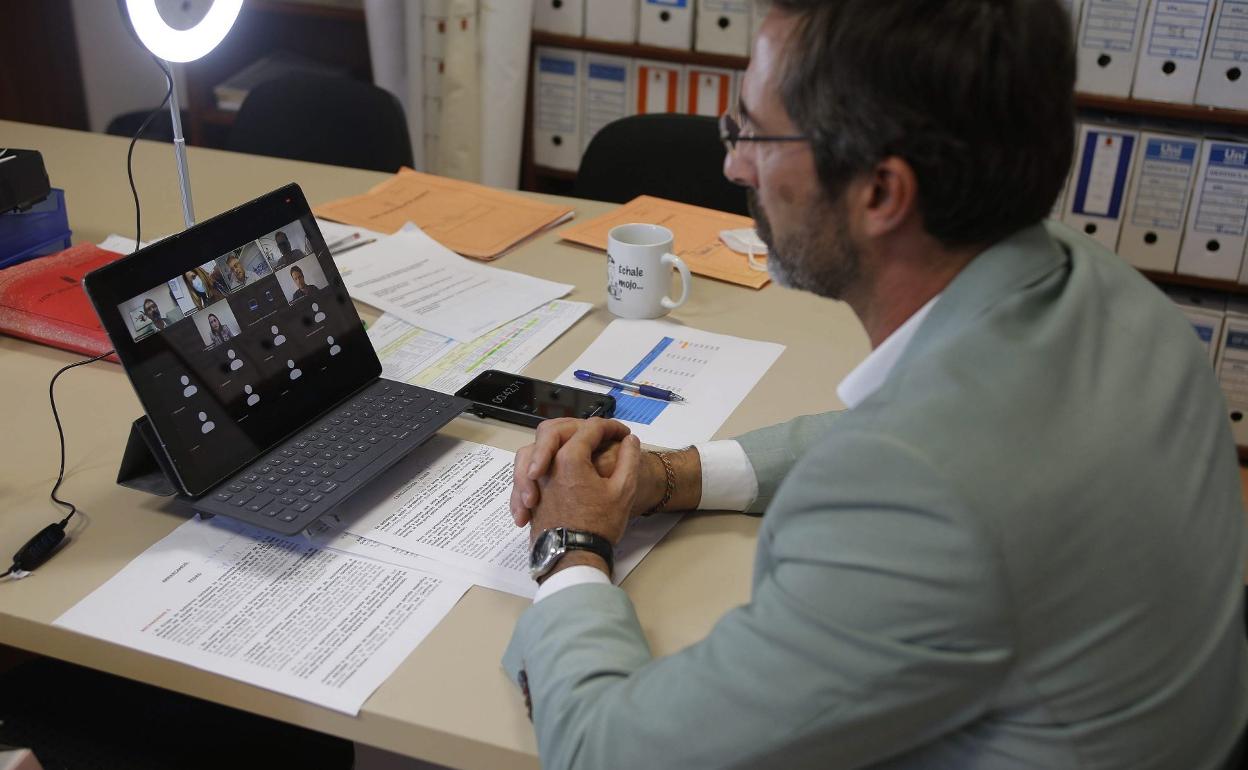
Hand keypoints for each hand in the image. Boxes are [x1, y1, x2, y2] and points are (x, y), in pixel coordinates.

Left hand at [527, 419, 642, 546]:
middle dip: (579, 428)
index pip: (590, 429)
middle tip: (601, 437)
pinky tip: (558, 473)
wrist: (574, 558)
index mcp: (569, 458)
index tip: (625, 435)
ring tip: (574, 452)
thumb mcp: (624, 490)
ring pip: (532, 449)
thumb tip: (629, 441)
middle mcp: (546, 465)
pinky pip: (525, 472)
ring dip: (552, 445)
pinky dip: (538, 467)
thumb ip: (629, 459)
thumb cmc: (599, 524)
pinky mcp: (529, 495)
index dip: (611, 427)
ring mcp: (534, 481)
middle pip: (554, 430)